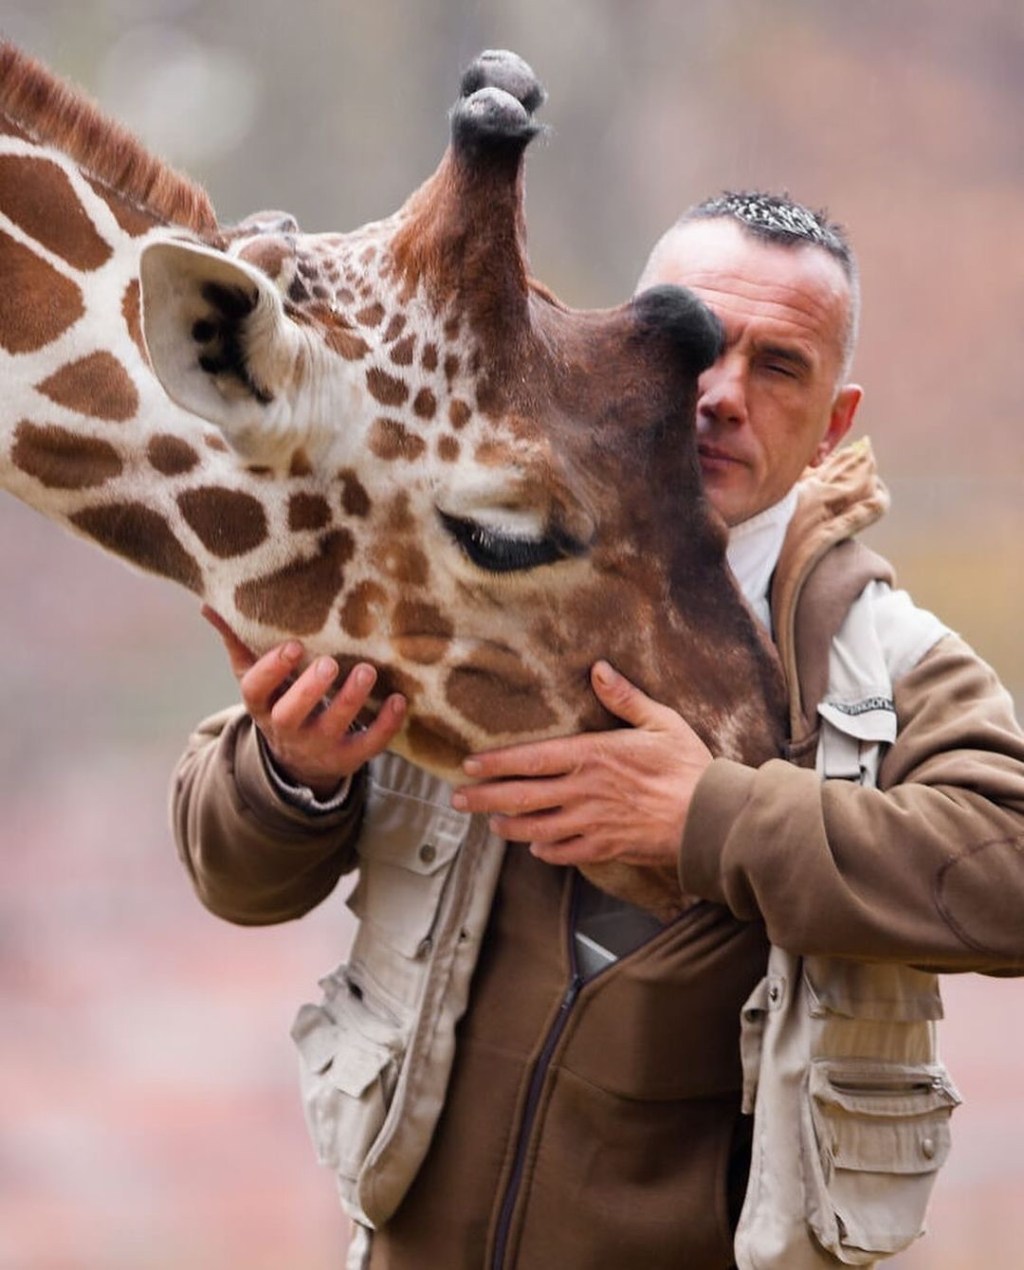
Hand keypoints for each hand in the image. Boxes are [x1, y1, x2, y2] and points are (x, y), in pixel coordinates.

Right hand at [202, 606, 405, 798]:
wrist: (300, 761)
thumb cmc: (280, 701)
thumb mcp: (257, 678)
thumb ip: (239, 641)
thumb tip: (210, 603)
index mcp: (262, 704)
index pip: (255, 689)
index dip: (272, 669)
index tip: (294, 645)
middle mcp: (287, 728)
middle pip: (289, 713)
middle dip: (309, 689)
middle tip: (331, 663)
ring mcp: (318, 745)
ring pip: (332, 727)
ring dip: (351, 699)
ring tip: (369, 671)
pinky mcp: (348, 757)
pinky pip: (368, 745)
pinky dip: (385, 724)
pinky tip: (400, 699)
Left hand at [451, 660, 712, 868]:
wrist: (710, 818)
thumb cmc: (689, 766)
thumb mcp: (660, 721)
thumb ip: (624, 698)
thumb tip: (599, 669)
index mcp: (592, 756)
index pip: (530, 759)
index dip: (497, 763)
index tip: (471, 764)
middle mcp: (583, 791)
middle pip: (521, 796)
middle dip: (485, 798)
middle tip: (458, 799)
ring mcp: (591, 823)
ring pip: (536, 827)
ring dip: (509, 826)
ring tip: (491, 823)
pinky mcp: (606, 847)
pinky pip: (565, 853)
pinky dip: (545, 850)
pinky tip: (535, 847)